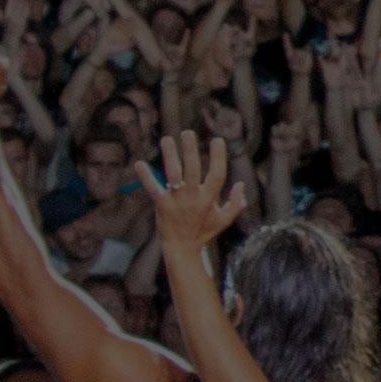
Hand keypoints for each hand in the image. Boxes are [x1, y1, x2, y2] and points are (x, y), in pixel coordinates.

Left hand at [141, 132, 248, 258]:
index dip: (218, 157)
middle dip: (190, 150)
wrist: (182, 249)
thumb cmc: (204, 232)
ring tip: (167, 139)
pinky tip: (139, 164)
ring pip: (173, 174)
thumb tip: (241, 185)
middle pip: (193, 169)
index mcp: (209, 199)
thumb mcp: (224, 220)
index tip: (217, 140)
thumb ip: (235, 203)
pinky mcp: (161, 205)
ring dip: (170, 156)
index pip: (217, 174)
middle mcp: (193, 198)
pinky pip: (153, 188)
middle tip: (188, 132)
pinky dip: (146, 177)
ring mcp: (176, 201)